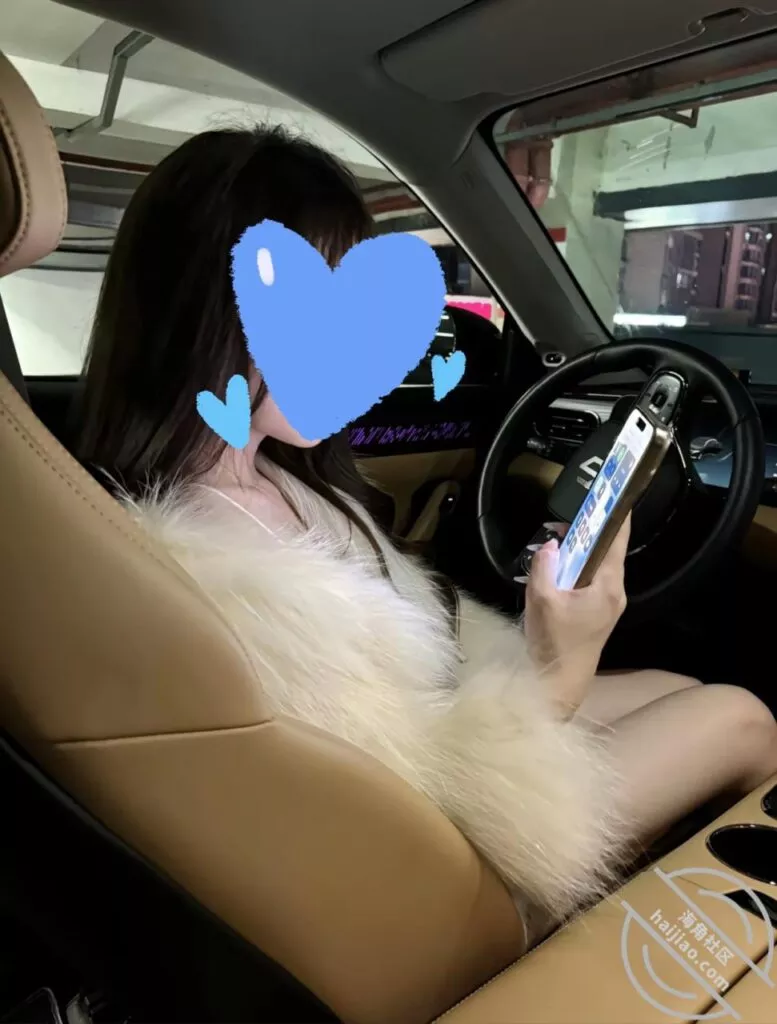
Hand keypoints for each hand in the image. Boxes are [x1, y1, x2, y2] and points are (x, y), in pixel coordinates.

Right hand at [523, 516, 630, 714]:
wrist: (560, 682)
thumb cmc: (554, 641)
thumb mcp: (542, 600)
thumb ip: (545, 567)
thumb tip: (551, 544)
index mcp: (608, 586)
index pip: (617, 541)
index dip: (617, 516)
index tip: (616, 494)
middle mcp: (615, 592)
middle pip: (607, 552)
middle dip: (587, 534)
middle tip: (563, 521)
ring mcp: (608, 604)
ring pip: (597, 567)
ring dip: (579, 553)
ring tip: (556, 542)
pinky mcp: (598, 613)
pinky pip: (591, 580)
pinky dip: (577, 569)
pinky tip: (557, 569)